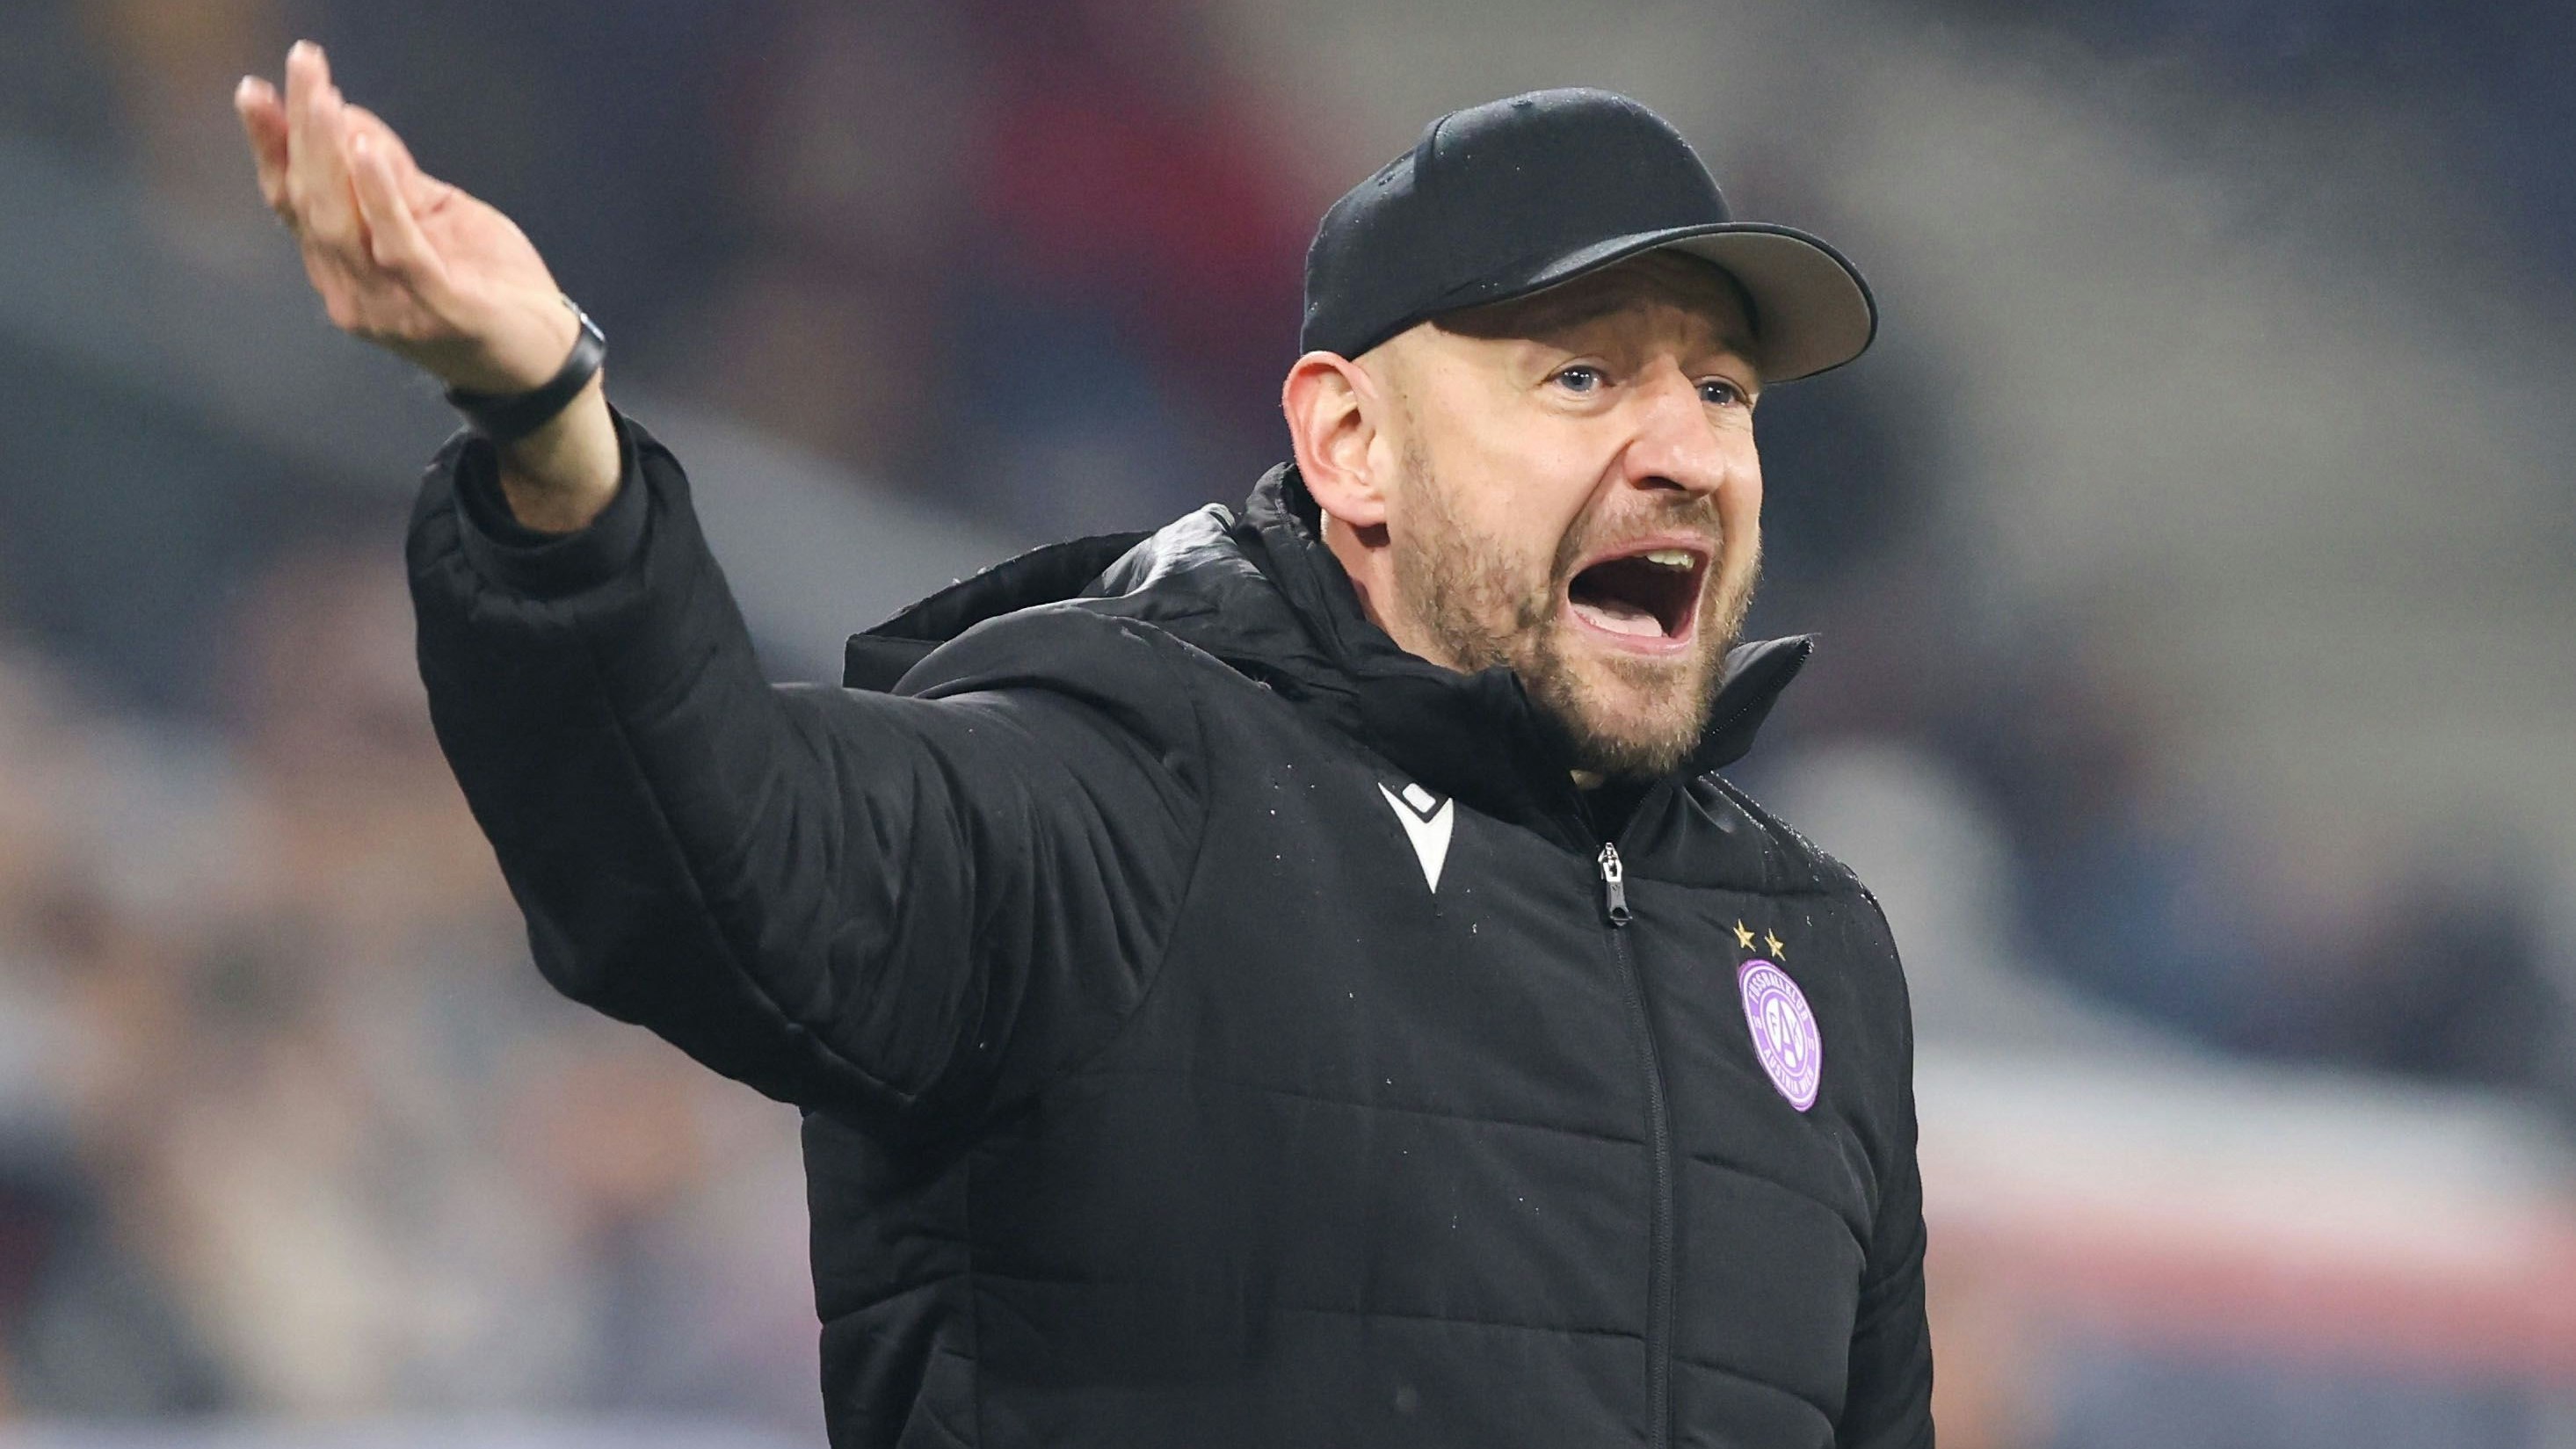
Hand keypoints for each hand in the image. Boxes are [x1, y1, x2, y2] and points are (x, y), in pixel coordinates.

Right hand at [235, 41, 575, 393]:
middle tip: (300, 68)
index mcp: (345, 269)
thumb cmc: (490, 287)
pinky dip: (380, 198)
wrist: (545, 363)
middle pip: (309, 204)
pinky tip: (367, 152)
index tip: (254, 92)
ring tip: (324, 98)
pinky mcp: (436, 309)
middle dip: (297, 132)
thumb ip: (397, 181)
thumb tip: (349, 120)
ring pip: (341, 223)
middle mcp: (352, 292)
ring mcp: (389, 306)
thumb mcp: (440, 219)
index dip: (271, 148)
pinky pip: (398, 249)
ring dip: (328, 155)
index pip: (294, 203)